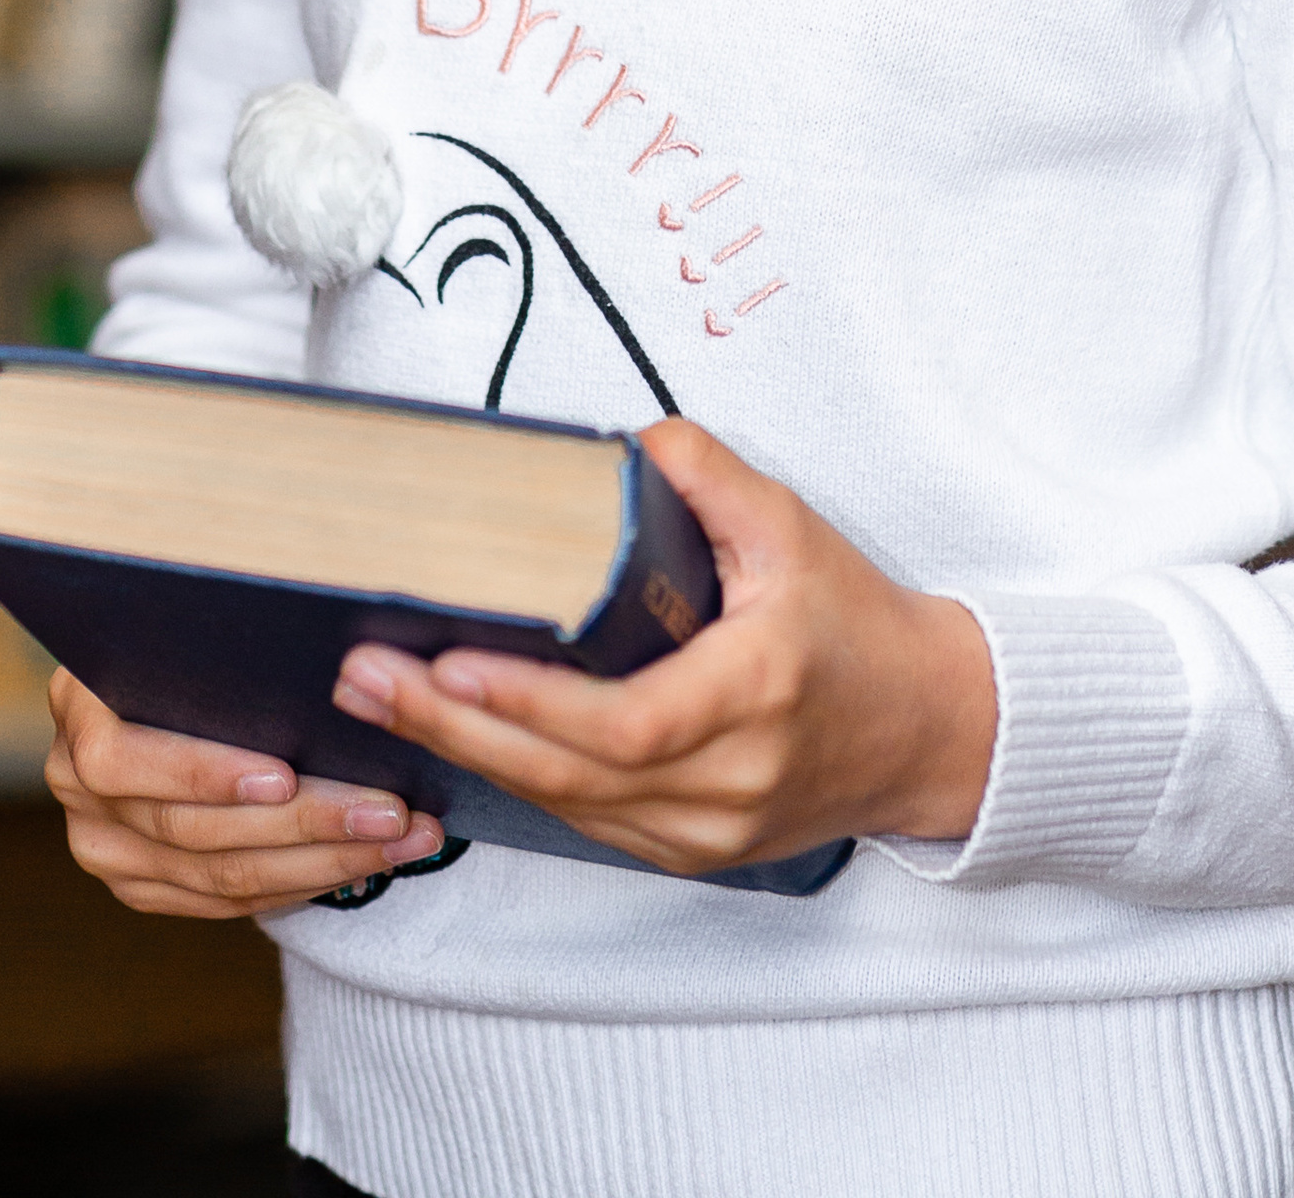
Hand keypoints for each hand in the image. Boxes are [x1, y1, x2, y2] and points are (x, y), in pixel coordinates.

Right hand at [45, 668, 452, 917]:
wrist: (168, 675)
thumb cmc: (200, 629)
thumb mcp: (197, 617)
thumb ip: (229, 641)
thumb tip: (333, 658)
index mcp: (78, 706)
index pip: (125, 760)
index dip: (205, 773)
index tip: (286, 775)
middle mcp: (76, 783)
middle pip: (191, 828)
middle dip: (304, 821)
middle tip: (390, 810)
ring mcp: (104, 844)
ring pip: (219, 874)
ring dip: (322, 860)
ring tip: (402, 838)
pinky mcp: (140, 884)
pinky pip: (225, 900)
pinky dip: (298, 883)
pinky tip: (362, 862)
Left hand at [329, 418, 996, 878]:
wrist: (927, 728)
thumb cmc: (855, 620)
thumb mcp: (793, 525)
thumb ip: (708, 475)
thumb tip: (623, 442)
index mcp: (754, 693)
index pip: (624, 721)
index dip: (529, 701)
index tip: (446, 660)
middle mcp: (727, 780)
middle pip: (569, 772)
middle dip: (455, 725)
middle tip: (366, 678)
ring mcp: (706, 832)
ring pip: (566, 806)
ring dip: (467, 754)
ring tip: (380, 701)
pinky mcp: (691, 852)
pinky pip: (587, 820)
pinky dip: (517, 777)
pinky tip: (455, 734)